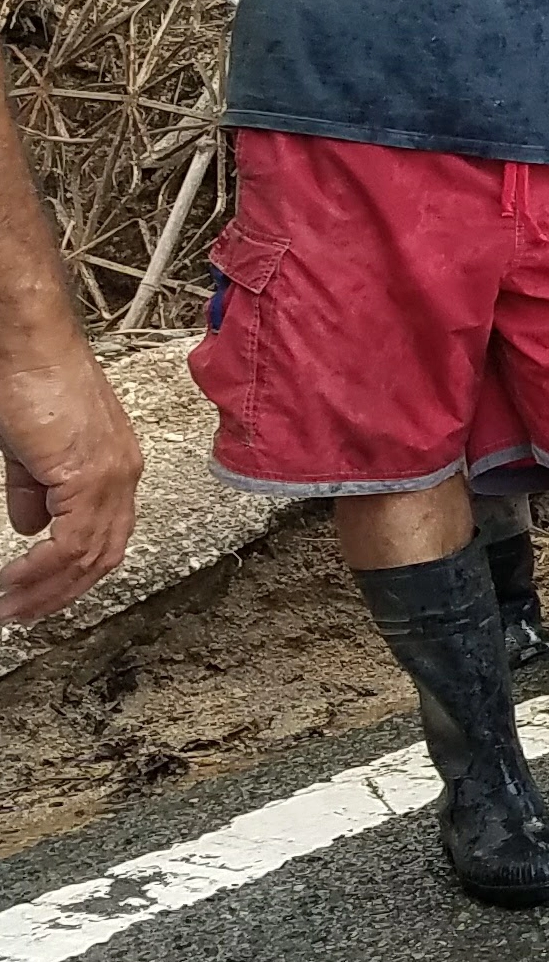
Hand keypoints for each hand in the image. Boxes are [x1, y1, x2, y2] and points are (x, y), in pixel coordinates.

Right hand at [0, 344, 143, 624]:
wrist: (28, 346)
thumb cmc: (29, 382)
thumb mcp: (32, 451)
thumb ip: (35, 492)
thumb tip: (32, 530)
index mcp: (116, 467)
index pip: (107, 536)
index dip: (75, 572)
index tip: (41, 594)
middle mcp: (124, 474)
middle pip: (105, 555)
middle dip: (62, 593)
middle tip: (22, 615)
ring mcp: (112, 475)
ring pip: (89, 556)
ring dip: (46, 589)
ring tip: (10, 608)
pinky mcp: (89, 475)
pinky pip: (71, 542)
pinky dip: (42, 570)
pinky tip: (14, 582)